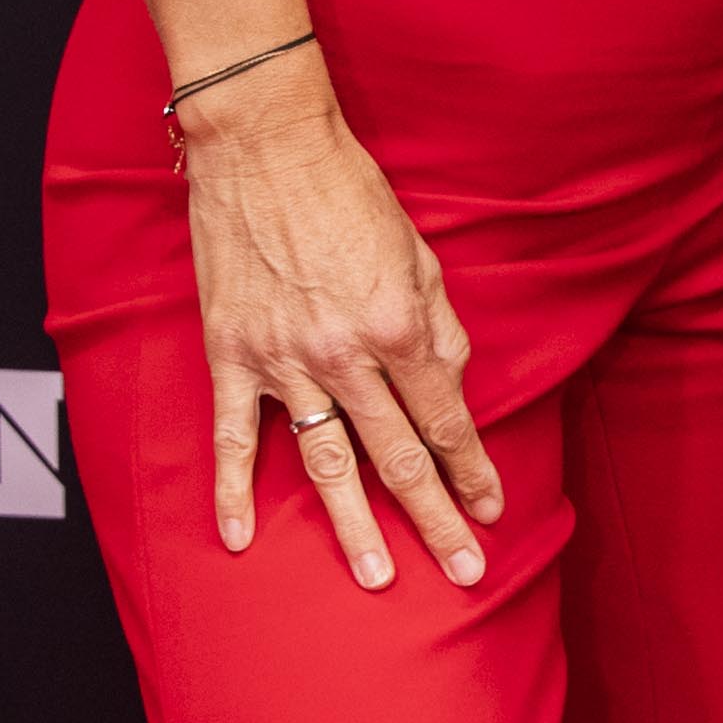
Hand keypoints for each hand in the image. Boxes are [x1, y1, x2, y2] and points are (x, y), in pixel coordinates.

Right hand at [178, 67, 501, 593]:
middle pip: (398, 456)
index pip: (446, 420)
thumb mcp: (419, 252)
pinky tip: (241, 539)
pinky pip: (232, 436)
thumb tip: (451, 386)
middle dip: (435, 518)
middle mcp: (346, 354)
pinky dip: (233, 490)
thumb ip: (438, 325)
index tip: (491, 509)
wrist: (263, 144)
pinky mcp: (232, 354)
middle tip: (463, 571)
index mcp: (400, 326)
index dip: (473, 471)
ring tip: (377, 578)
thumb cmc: (349, 191)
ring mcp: (283, 360)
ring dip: (354, 525)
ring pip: (326, 462)